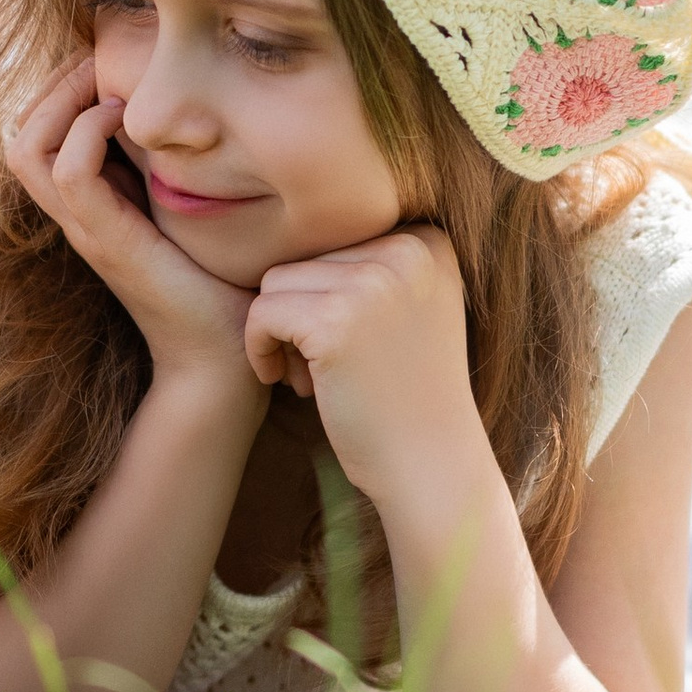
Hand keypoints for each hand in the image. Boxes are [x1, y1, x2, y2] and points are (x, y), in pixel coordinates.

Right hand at [6, 58, 262, 394]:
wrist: (224, 356)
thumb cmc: (219, 283)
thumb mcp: (191, 206)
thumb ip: (176, 165)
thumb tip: (199, 111)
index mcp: (90, 203)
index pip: (37, 129)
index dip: (61, 86)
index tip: (109, 61)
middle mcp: (76, 214)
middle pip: (20, 131)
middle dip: (56, 82)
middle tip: (103, 60)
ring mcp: (85, 227)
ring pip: (26, 146)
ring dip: (63, 100)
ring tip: (110, 86)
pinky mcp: (107, 240)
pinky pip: (68, 171)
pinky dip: (87, 131)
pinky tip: (128, 118)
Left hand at [242, 227, 491, 506]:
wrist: (430, 466)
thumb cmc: (405, 393)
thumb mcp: (409, 308)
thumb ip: (367, 262)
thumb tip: (280, 226)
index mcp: (427, 241)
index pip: (336, 239)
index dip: (325, 293)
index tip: (344, 342)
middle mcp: (406, 251)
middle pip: (303, 258)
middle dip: (300, 313)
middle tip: (321, 368)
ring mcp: (372, 283)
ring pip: (275, 282)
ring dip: (279, 331)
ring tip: (310, 377)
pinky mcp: (335, 321)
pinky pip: (261, 313)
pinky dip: (260, 349)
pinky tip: (289, 383)